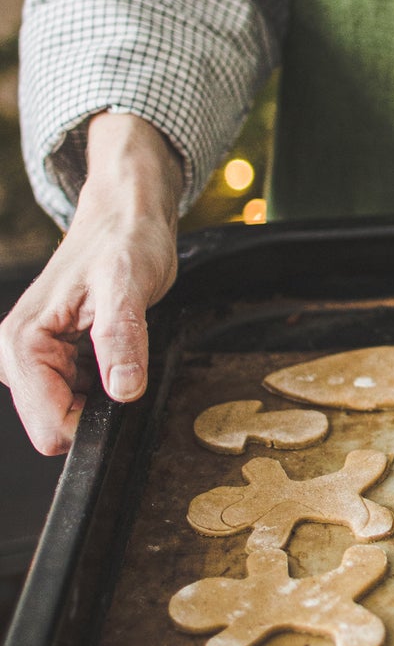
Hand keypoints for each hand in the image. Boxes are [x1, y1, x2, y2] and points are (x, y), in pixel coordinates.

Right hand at [0, 113, 181, 454]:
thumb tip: (123, 390)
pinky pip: (78, 398)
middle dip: (97, 406)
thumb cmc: (123, 242)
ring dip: (101, 393)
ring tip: (118, 348)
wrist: (124, 219)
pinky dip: (103, 384)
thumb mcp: (127, 284)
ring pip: (69, 414)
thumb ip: (121, 337)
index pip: (50, 426)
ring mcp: (31, 360)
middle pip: (57, 425)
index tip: (122, 386)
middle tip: (123, 360)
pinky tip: (113, 350)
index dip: (94, 420)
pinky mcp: (50, 360)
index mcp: (20, 343)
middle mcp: (14, 355)